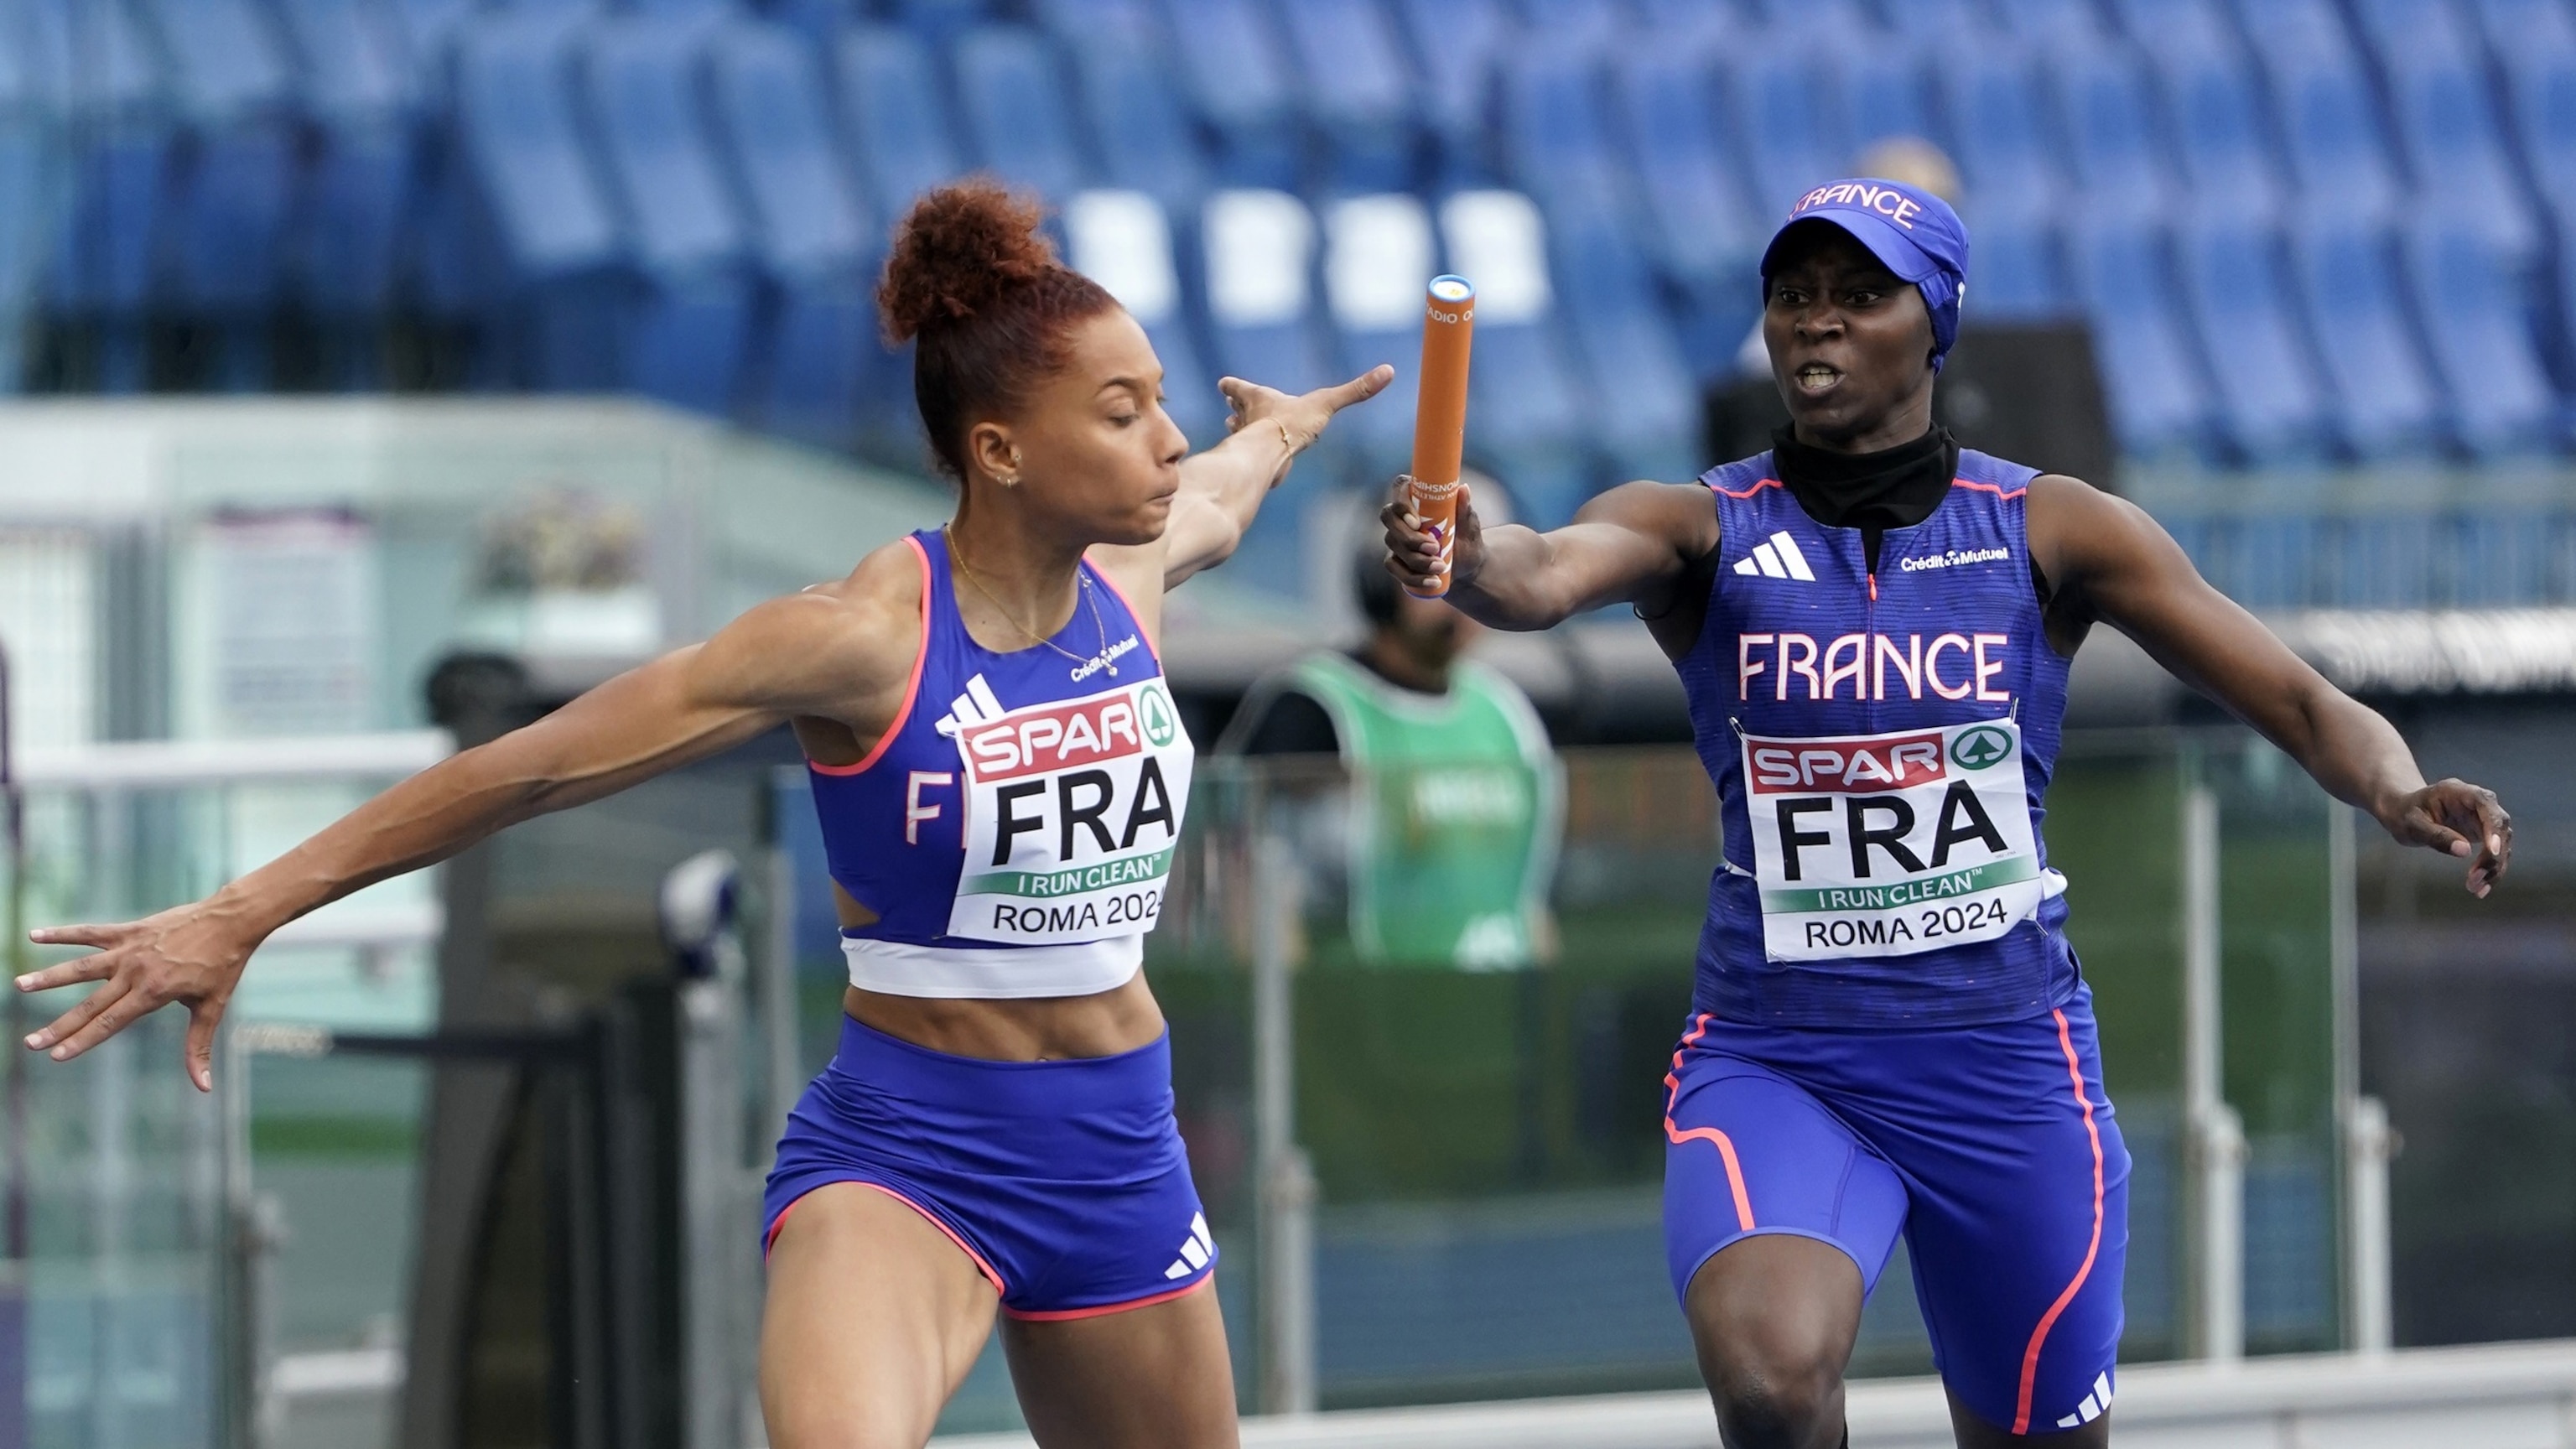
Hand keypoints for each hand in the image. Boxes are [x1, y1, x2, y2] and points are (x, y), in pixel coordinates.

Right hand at [18, 898, 264, 1090]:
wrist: (232, 920)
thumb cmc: (223, 966)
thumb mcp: (212, 1007)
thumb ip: (199, 1047)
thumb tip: (203, 1086)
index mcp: (153, 993)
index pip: (110, 1022)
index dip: (82, 1040)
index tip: (56, 1056)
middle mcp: (136, 972)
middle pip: (90, 1003)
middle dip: (59, 1025)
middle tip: (30, 1042)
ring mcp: (130, 949)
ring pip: (81, 966)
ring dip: (49, 977)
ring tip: (19, 985)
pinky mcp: (129, 930)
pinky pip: (91, 932)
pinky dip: (63, 933)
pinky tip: (35, 935)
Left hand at [1219, 365, 1393, 459]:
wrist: (1271, 456)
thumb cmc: (1292, 424)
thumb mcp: (1328, 403)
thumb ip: (1357, 391)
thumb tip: (1389, 371)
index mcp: (1259, 398)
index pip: (1238, 387)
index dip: (1233, 386)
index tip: (1224, 384)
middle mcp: (1248, 419)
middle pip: (1235, 410)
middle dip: (1235, 408)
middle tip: (1230, 406)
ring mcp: (1245, 441)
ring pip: (1236, 432)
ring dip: (1237, 430)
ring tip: (1235, 428)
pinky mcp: (1249, 462)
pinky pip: (1244, 457)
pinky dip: (1245, 456)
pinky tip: (1251, 462)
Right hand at [1380, 476, 1486, 593]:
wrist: (1466, 565)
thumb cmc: (1466, 538)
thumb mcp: (1469, 524)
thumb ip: (1464, 508)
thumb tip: (1463, 489)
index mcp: (1417, 498)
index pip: (1399, 488)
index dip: (1402, 503)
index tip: (1417, 522)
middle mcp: (1401, 515)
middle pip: (1389, 517)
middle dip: (1409, 536)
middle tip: (1434, 547)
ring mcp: (1395, 538)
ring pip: (1394, 544)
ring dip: (1416, 559)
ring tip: (1441, 566)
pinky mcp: (1395, 559)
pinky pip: (1395, 568)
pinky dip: (1414, 577)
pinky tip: (1432, 581)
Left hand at [2377, 778, 2510, 897]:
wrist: (2403, 812)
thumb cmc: (2404, 813)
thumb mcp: (2412, 824)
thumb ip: (2436, 836)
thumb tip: (2464, 851)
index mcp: (2459, 791)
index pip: (2486, 804)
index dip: (2493, 827)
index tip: (2493, 851)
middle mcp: (2477, 803)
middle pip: (2499, 826)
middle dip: (2492, 855)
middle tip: (2475, 878)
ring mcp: (2482, 818)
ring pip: (2502, 842)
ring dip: (2494, 867)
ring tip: (2476, 889)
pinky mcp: (2484, 834)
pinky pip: (2495, 853)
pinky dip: (2490, 871)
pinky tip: (2480, 889)